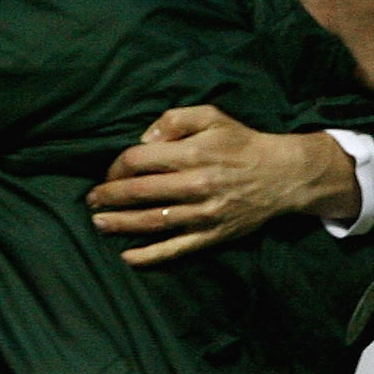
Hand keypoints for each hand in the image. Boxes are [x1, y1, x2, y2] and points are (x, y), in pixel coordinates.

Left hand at [88, 108, 354, 267]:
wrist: (283, 175)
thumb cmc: (242, 143)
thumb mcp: (212, 116)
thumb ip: (175, 119)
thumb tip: (144, 139)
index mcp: (194, 154)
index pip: (140, 160)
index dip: (117, 166)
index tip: (109, 172)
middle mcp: (196, 185)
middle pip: (140, 192)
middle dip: (109, 196)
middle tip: (91, 200)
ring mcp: (204, 214)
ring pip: (153, 222)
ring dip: (121, 224)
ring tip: (98, 223)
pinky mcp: (212, 235)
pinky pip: (176, 248)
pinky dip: (151, 255)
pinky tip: (128, 257)